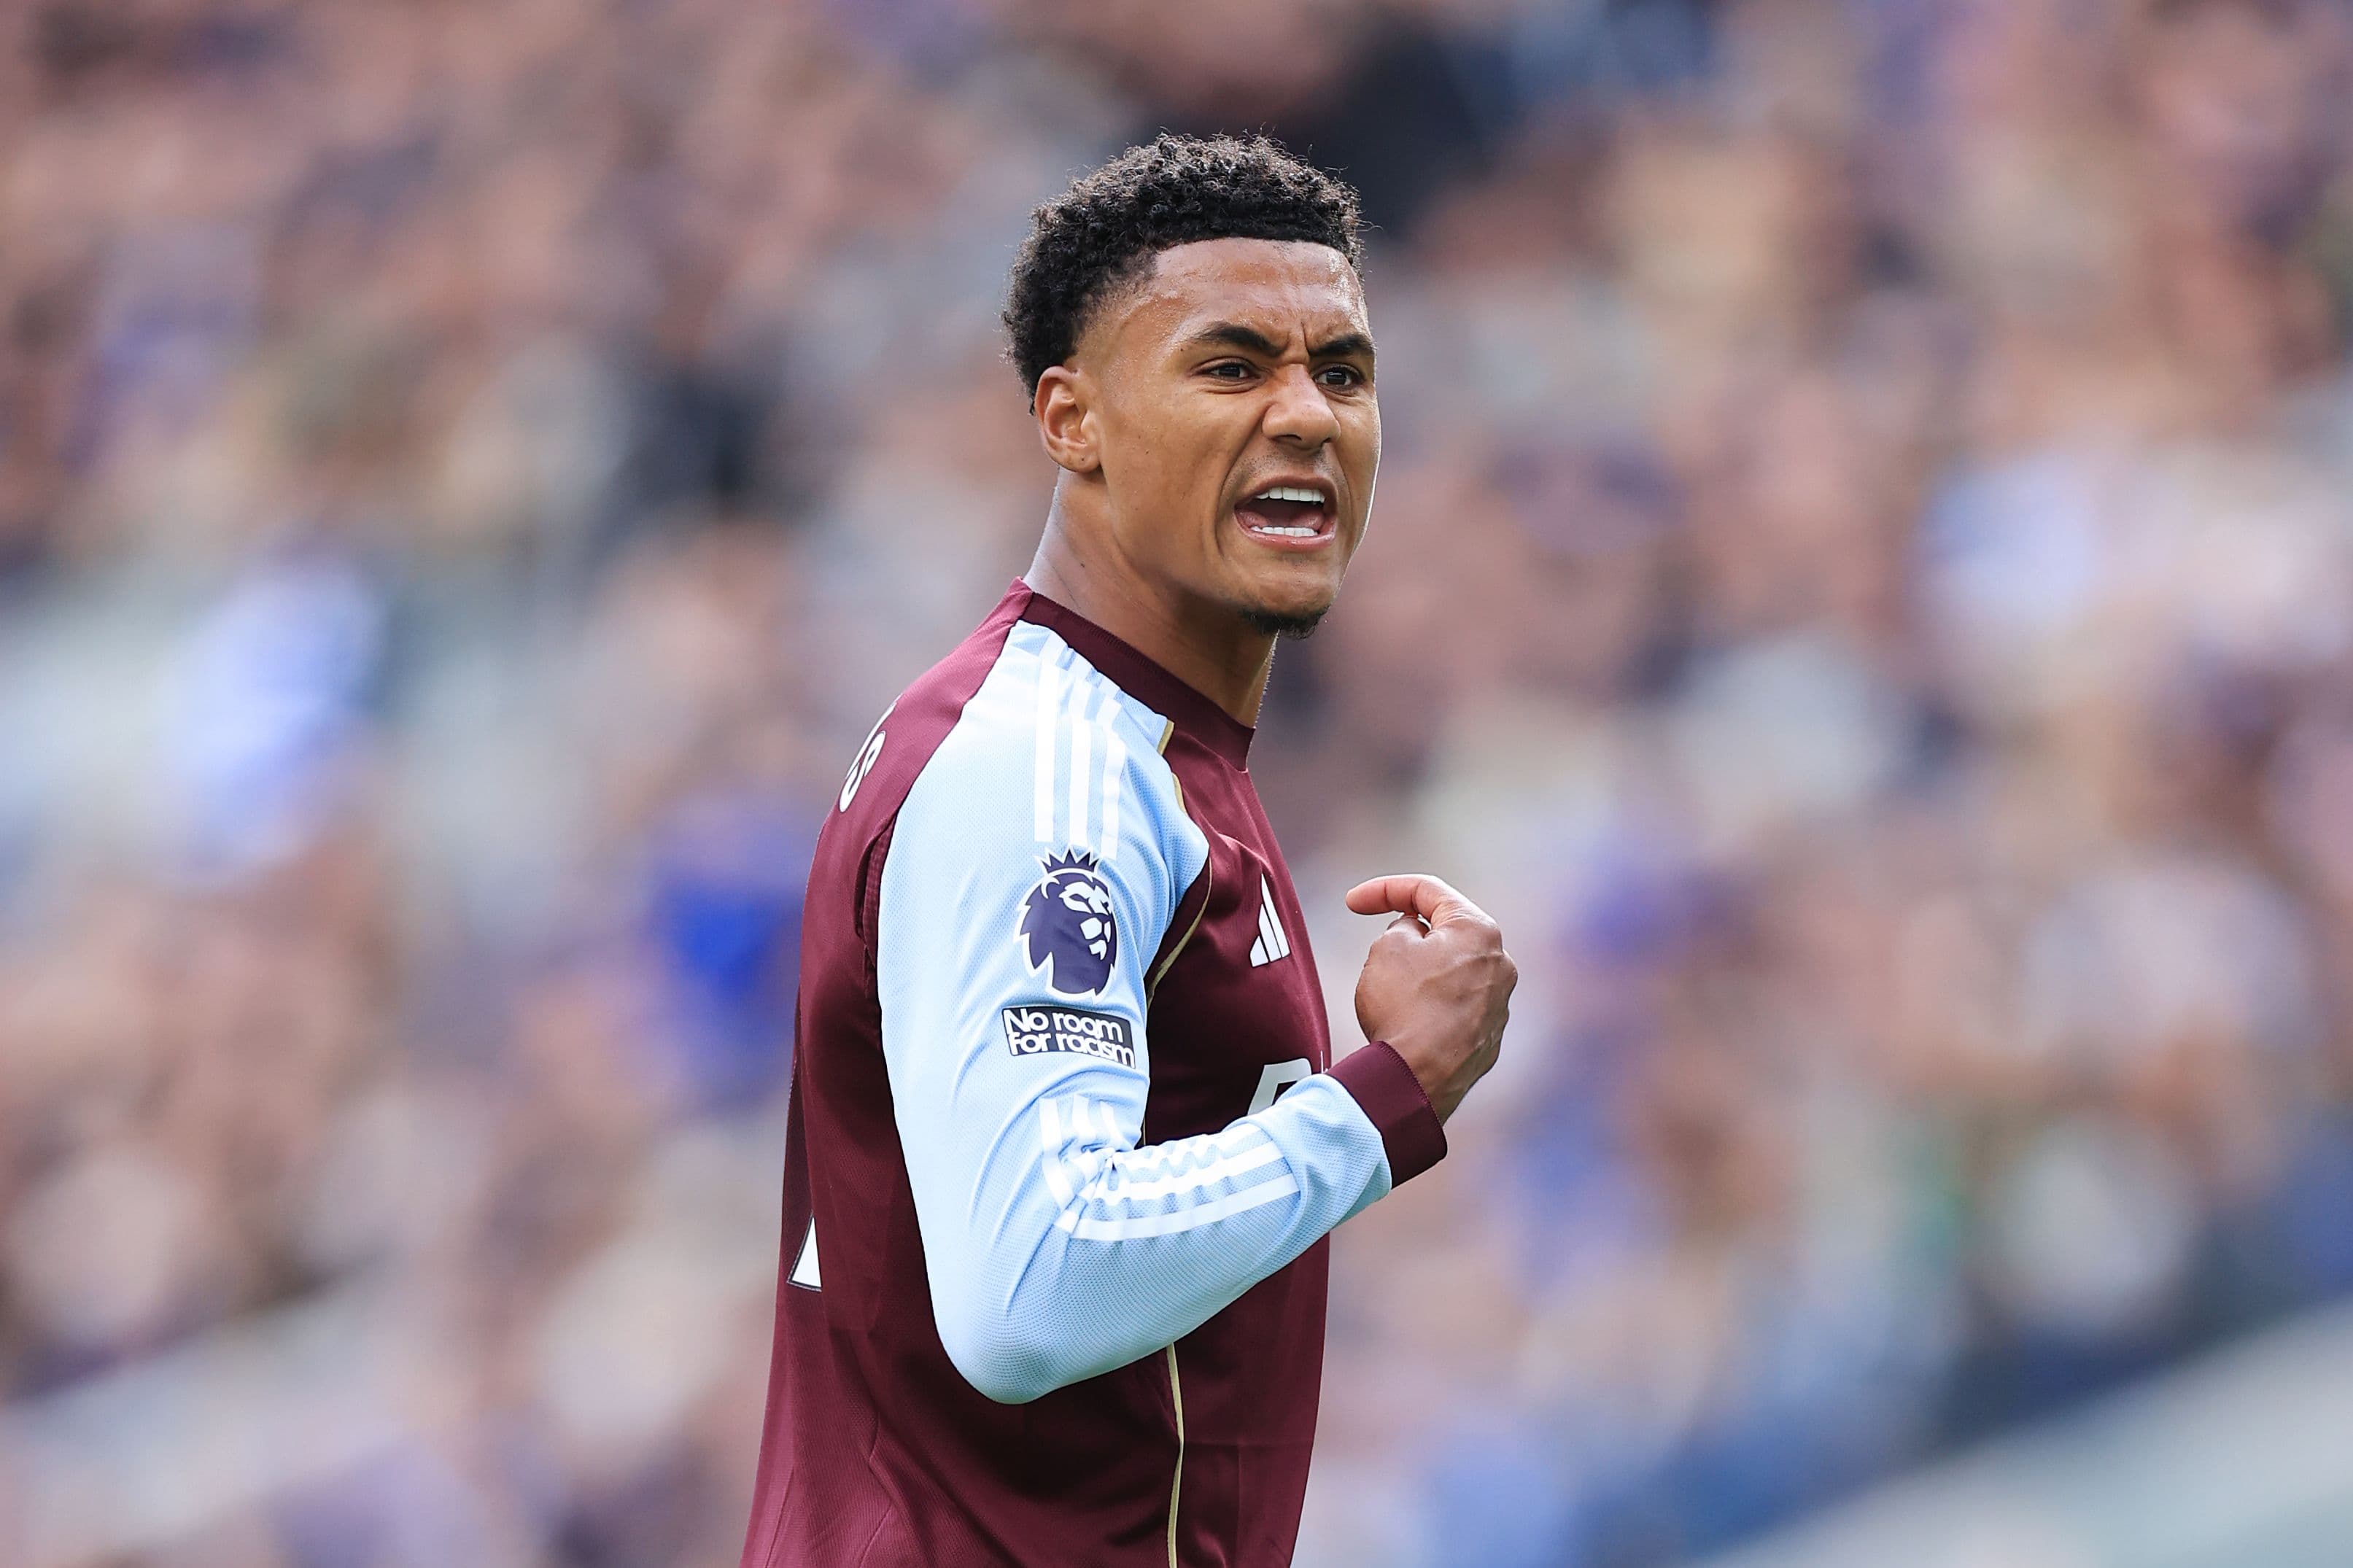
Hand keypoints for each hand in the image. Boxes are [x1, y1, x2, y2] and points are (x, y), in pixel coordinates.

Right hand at [1345, 874, 1515, 1123]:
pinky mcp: (1488, 1038)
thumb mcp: (1386, 947)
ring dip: (1421, 972)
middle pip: (1446, 932)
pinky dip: (1431, 1007)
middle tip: (1377, 951)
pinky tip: (1406, 1023)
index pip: (1428, 891)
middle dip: (1410, 934)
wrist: (1414, 1080)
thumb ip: (1402, 928)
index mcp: (1478, 931)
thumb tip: (1415, 937)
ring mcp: (1498, 1004)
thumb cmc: (1401, 1007)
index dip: (1384, 889)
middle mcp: (1500, 964)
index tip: (1353, 902)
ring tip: (1390, 994)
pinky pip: (1455, 1008)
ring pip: (1451, 971)